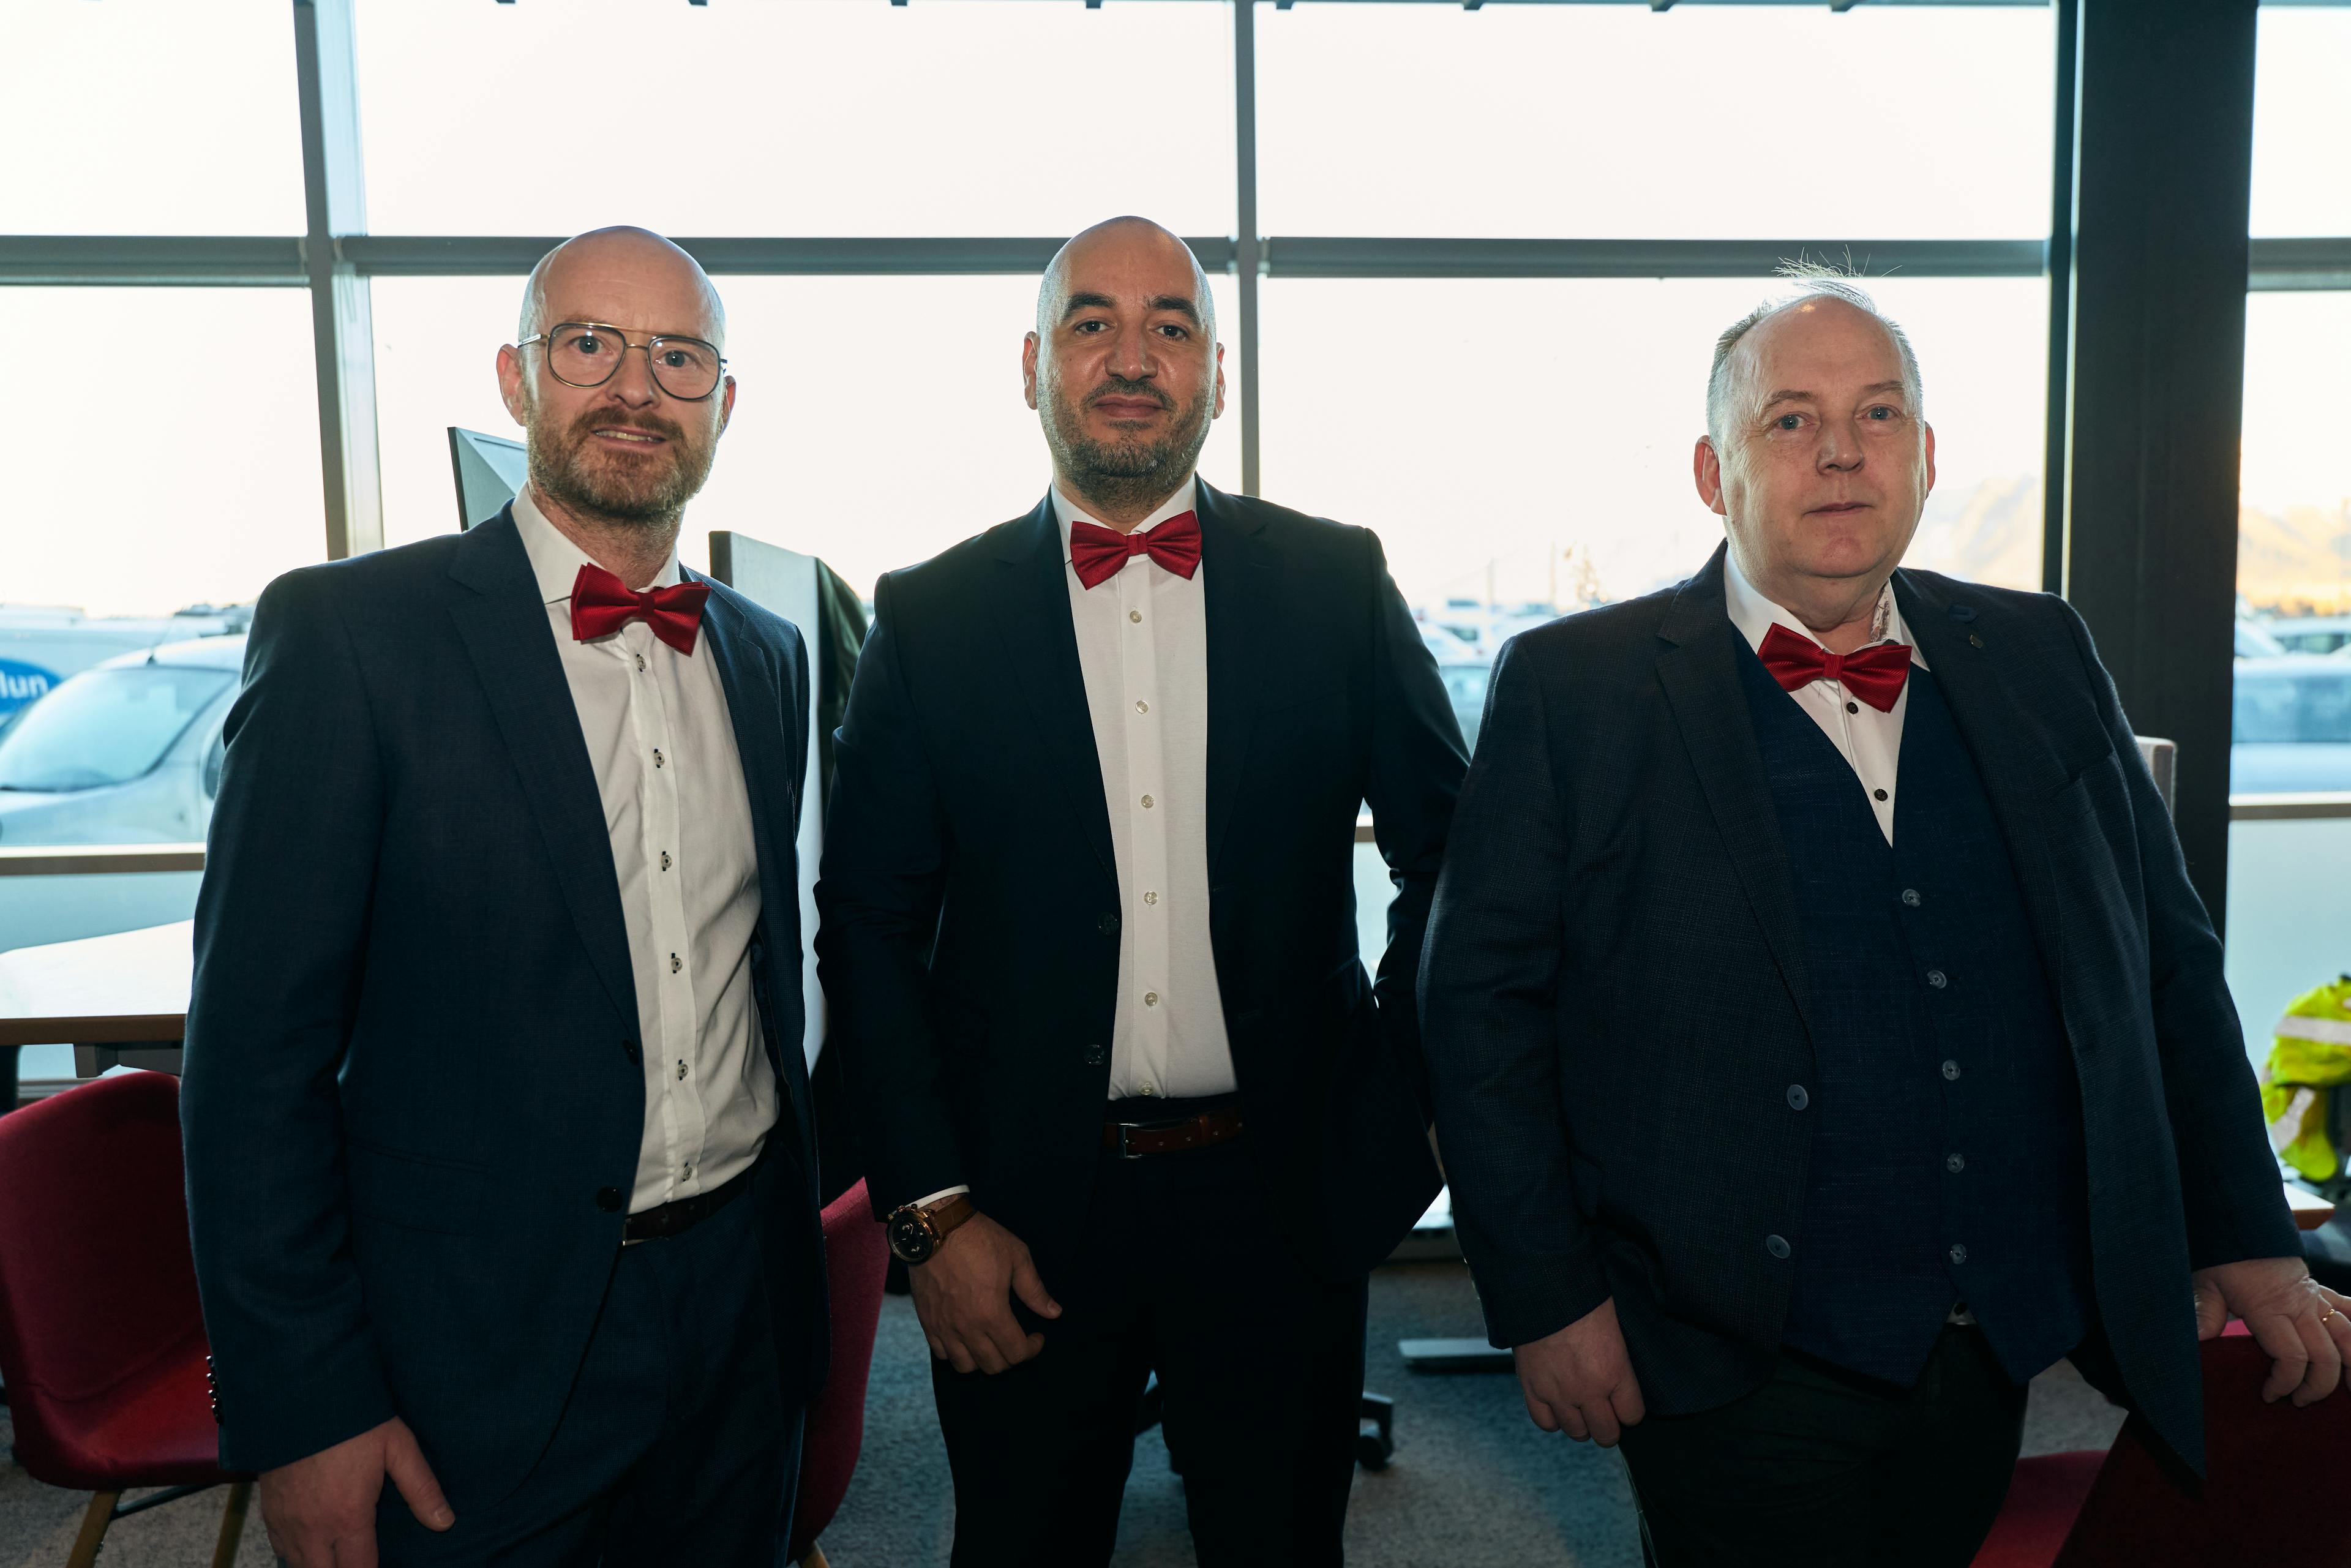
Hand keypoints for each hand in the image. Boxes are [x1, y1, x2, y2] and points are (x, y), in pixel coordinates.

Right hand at [257, 1416, 452, 1566]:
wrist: (301, 1396)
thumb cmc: (355, 1421)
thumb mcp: (398, 1448)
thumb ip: (421, 1489)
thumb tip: (445, 1522)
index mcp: (348, 1519)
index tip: (380, 1565)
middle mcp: (313, 1529)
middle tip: (360, 1559)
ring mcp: (287, 1522)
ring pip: (299, 1566)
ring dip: (319, 1565)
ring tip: (338, 1555)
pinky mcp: (268, 1510)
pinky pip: (278, 1548)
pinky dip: (294, 1553)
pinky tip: (310, 1545)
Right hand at [907, 1209, 1062, 1374]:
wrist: (935, 1228)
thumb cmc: (979, 1239)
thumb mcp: (1016, 1257)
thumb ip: (1035, 1290)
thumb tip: (1054, 1313)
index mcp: (992, 1314)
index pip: (1016, 1353)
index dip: (1032, 1349)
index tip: (1037, 1336)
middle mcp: (967, 1328)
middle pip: (993, 1366)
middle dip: (1011, 1358)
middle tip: (1017, 1340)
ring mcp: (944, 1327)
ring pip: (966, 1367)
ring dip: (983, 1360)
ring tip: (991, 1343)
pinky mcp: (927, 1322)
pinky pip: (941, 1354)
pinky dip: (956, 1354)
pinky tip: (966, 1338)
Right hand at [1513, 1297, 1646, 1445]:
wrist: (1542, 1285)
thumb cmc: (1583, 1297)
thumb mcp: (1615, 1328)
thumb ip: (1619, 1361)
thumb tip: (1621, 1378)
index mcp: (1615, 1372)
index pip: (1632, 1416)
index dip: (1630, 1410)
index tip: (1625, 1402)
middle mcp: (1588, 1390)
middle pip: (1606, 1434)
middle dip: (1608, 1426)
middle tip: (1605, 1412)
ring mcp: (1558, 1392)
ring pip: (1576, 1432)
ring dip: (1581, 1423)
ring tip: (1580, 1407)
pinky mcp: (1531, 1388)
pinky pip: (1545, 1422)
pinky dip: (1553, 1418)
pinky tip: (1557, 1405)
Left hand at [2193, 1254, 2350, 1405]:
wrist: (2239, 1224)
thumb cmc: (2221, 1259)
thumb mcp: (2205, 1285)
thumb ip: (2206, 1313)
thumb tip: (2197, 1340)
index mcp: (2270, 1309)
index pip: (2292, 1357)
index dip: (2285, 1383)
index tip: (2269, 1395)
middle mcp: (2300, 1306)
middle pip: (2326, 1356)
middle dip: (2318, 1386)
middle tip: (2299, 1401)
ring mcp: (2315, 1298)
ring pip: (2349, 1337)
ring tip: (2349, 1391)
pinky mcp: (2322, 1291)